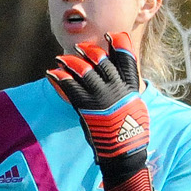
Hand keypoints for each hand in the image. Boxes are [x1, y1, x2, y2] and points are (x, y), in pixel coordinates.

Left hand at [46, 32, 152, 190]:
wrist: (124, 154)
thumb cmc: (132, 137)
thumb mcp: (137, 111)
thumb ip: (129, 95)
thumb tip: (124, 87)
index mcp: (130, 88)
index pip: (127, 59)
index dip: (120, 44)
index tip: (112, 35)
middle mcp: (116, 88)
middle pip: (102, 61)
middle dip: (89, 51)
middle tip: (80, 47)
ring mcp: (101, 96)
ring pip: (84, 71)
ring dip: (71, 62)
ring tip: (62, 58)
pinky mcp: (86, 107)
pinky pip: (70, 87)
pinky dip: (60, 78)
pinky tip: (52, 73)